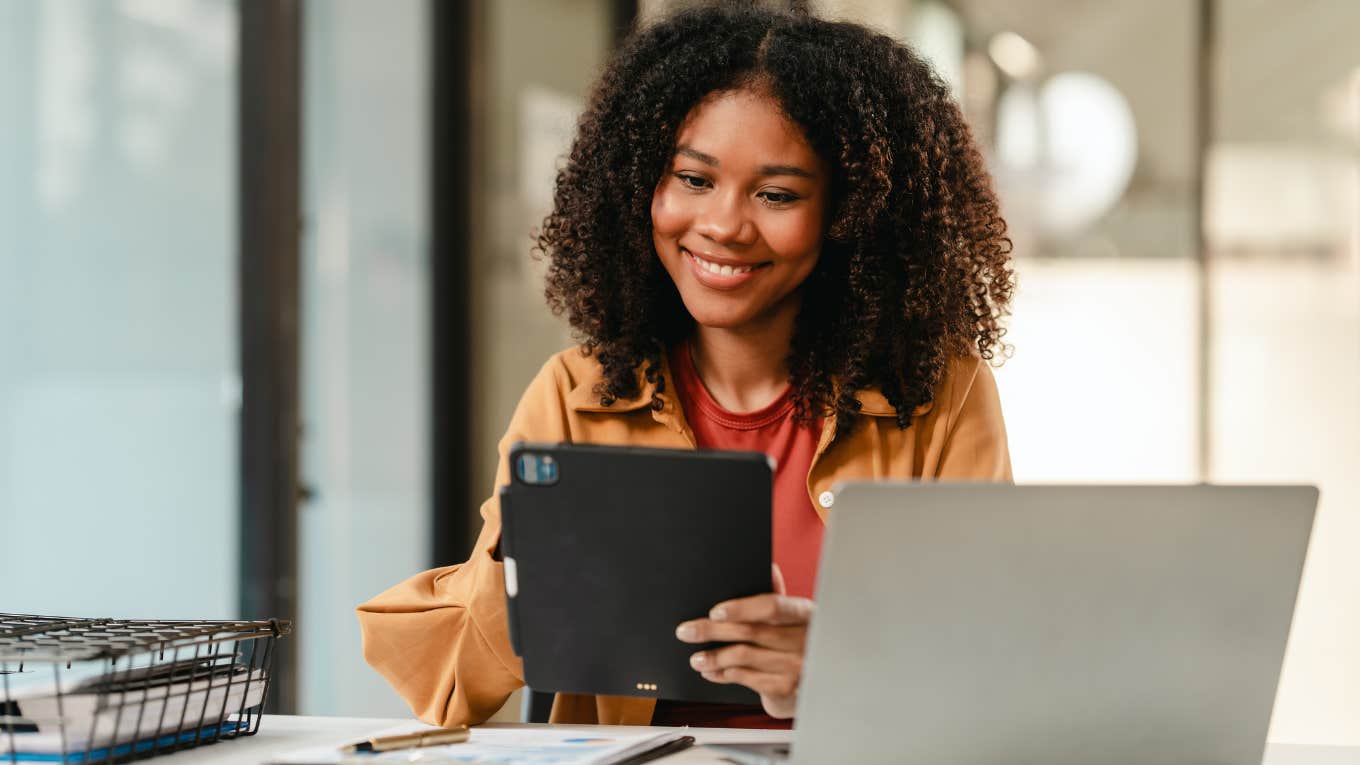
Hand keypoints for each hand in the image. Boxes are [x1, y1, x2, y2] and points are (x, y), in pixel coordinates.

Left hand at [674, 564, 813, 718]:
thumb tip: (769, 567)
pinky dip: (723, 674)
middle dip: (712, 631)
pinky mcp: (785, 689)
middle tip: (686, 631)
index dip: (742, 608)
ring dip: (714, 657)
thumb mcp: (794, 619)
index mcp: (806, 614)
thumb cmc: (799, 644)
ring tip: (695, 657)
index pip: (773, 606)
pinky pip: (745, 678)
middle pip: (750, 631)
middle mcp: (804, 640)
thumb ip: (777, 596)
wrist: (818, 685)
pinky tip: (711, 671)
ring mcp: (796, 666)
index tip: (714, 612)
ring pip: (743, 657)